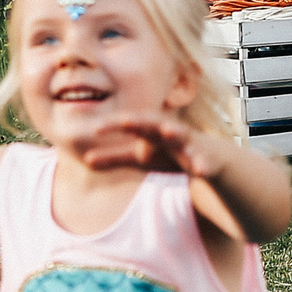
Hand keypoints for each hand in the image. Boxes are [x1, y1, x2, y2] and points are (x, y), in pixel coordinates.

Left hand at [64, 113, 230, 177]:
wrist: (206, 159)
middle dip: (141, 121)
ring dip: (175, 132)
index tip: (96, 129)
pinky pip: (204, 160)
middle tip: (125, 120)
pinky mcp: (205, 156)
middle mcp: (168, 130)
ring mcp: (188, 142)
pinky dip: (202, 164)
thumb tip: (85, 160)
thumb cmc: (168, 155)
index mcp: (150, 129)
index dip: (114, 125)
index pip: (129, 124)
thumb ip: (114, 158)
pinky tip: (200, 171)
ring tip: (168, 131)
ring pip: (181, 135)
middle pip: (153, 123)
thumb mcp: (139, 158)